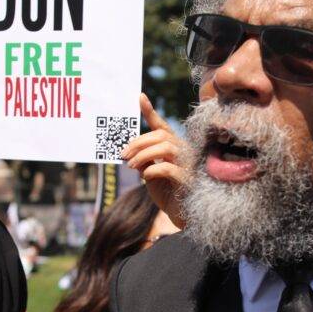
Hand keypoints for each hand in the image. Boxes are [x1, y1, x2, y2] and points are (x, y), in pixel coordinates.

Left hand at [120, 93, 188, 227]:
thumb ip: (145, 160)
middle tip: (124, 155)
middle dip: (139, 143)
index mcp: (175, 147)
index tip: (139, 97)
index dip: (150, 112)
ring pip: (166, 147)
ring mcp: (188, 165)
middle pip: (161, 135)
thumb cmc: (167, 193)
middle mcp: (184, 152)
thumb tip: (131, 152)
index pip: (161, 126)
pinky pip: (168, 168)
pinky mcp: (188, 180)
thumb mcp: (151, 174)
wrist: (182, 214)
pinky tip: (145, 177)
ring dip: (143, 155)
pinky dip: (153, 169)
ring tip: (131, 167)